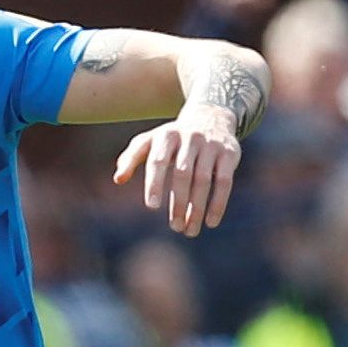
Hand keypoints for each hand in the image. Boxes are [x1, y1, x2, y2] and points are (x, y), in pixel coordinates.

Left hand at [114, 113, 241, 234]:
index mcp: (165, 136)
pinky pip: (225, 181)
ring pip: (204, 180)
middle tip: (175, 227)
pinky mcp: (229, 153)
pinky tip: (211, 222)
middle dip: (178, 202)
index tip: (152, 206)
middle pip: (182, 174)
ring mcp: (211, 145)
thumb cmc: (171, 138)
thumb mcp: (149, 141)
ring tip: (190, 229)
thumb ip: (131, 158)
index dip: (155, 184)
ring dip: (197, 208)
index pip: (157, 162)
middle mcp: (189, 138)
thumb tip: (118, 179)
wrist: (210, 117)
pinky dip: (218, 203)